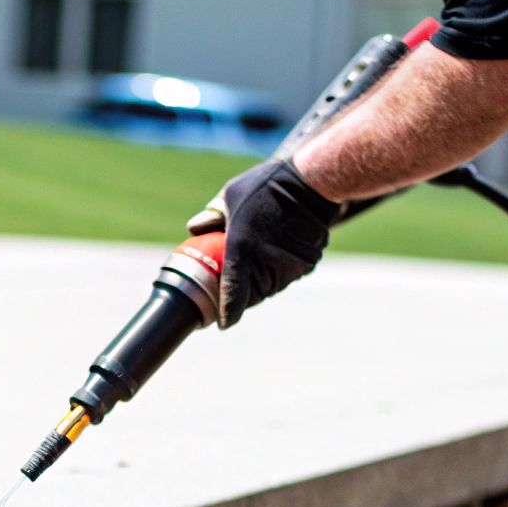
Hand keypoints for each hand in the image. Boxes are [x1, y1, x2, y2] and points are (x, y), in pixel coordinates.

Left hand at [214, 158, 339, 327]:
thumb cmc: (267, 186)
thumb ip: (213, 216)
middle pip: (252, 295)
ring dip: (260, 286)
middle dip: (242, 298)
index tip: (221, 324)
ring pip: (270, 288)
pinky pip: (286, 277)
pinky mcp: (306, 265)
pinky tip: (272, 260)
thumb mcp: (231, 195)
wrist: (313, 182)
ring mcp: (289, 266)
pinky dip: (277, 274)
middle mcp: (267, 261)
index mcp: (242, 247)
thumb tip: (195, 229)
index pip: (233, 291)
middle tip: (230, 295)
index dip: (227, 311)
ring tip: (251, 275)